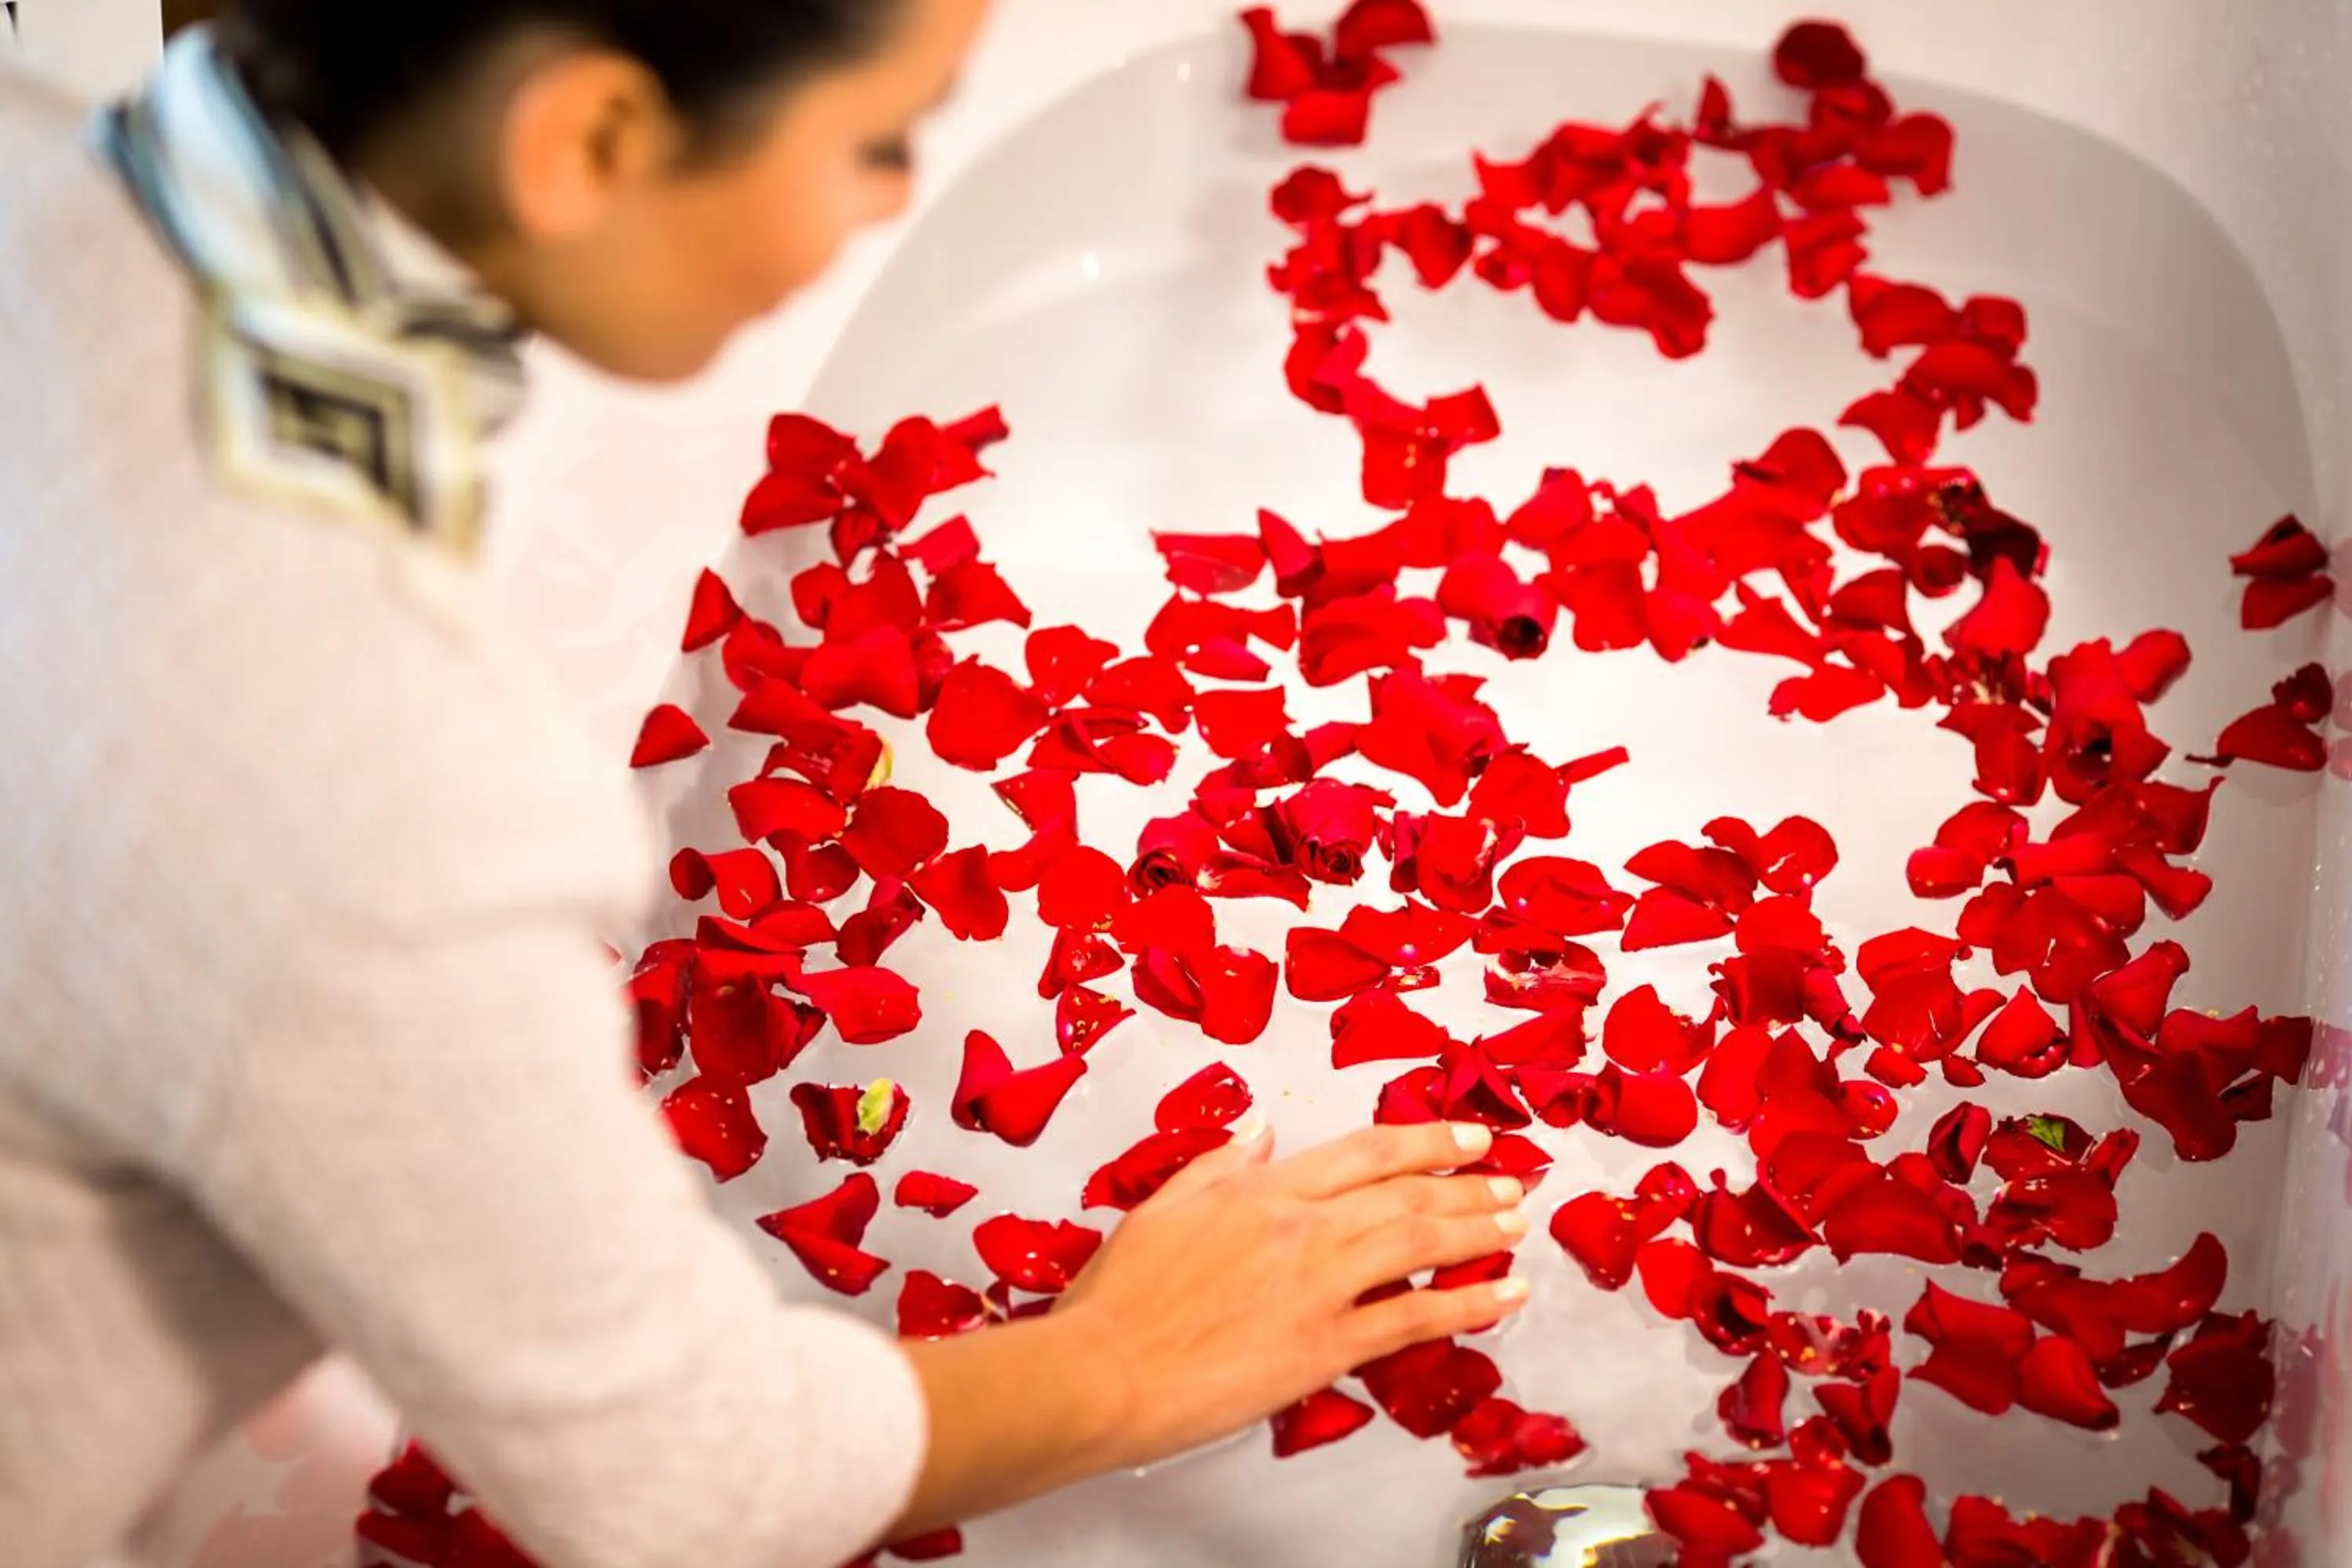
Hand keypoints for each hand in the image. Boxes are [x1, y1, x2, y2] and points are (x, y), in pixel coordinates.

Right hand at [1050, 1119, 1529, 1470]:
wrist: (1104, 1370)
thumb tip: (1260, 1126)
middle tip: (1510, 1184)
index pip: (1364, 1151)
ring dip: (1477, 1231)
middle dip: (1467, 1184)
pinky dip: (1467, 1304)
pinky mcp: (1325, 1346)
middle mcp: (1301, 1227)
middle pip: (1404, 1192)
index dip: (1426, 1141)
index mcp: (1261, 1189)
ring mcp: (1318, 1286)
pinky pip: (1412, 1318)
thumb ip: (1220, 1164)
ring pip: (1419, 1242)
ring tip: (1516, 1225)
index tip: (1467, 1138)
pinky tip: (1504, 1296)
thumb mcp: (1163, 1206)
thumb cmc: (1120, 1297)